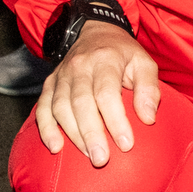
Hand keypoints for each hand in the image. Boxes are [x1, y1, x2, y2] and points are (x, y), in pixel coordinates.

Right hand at [33, 20, 160, 165]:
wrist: (94, 31)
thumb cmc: (124, 54)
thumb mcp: (144, 62)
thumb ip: (149, 89)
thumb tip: (149, 118)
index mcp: (104, 60)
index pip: (106, 93)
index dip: (115, 120)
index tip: (126, 144)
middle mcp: (78, 67)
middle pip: (81, 104)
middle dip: (91, 134)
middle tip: (102, 160)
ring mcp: (61, 76)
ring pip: (60, 108)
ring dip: (72, 135)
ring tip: (89, 156)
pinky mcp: (49, 84)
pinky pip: (42, 108)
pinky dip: (46, 128)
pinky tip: (55, 147)